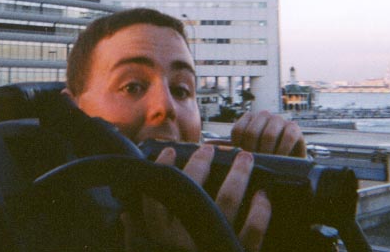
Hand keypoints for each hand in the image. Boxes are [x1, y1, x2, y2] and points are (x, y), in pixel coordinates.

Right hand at [122, 145, 271, 251]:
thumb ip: (134, 238)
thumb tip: (125, 215)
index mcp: (160, 238)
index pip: (159, 195)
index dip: (165, 169)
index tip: (172, 150)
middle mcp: (185, 240)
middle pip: (195, 191)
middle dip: (204, 164)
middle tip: (213, 148)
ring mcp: (213, 248)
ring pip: (226, 203)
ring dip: (238, 177)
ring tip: (246, 159)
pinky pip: (252, 234)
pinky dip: (260, 214)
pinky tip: (264, 198)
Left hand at [230, 111, 306, 157]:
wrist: (288, 162)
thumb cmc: (263, 156)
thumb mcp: (246, 151)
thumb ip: (230, 147)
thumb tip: (208, 146)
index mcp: (248, 118)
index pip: (238, 131)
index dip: (240, 148)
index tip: (244, 159)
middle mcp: (263, 115)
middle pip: (252, 133)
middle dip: (253, 152)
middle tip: (256, 164)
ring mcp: (279, 120)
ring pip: (269, 135)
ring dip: (267, 152)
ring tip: (268, 163)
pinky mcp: (294, 128)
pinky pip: (288, 137)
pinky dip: (283, 150)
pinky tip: (281, 159)